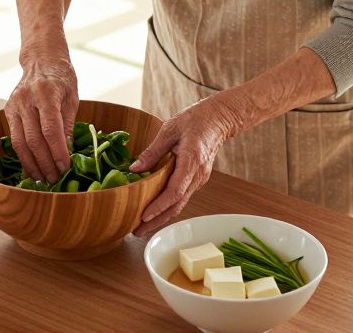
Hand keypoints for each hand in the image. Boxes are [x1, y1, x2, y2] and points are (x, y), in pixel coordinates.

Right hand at [4, 59, 78, 183]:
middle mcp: (26, 98)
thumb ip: (67, 124)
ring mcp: (14, 104)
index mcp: (46, 93)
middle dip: (45, 163)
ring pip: (20, 142)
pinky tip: (32, 167)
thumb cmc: (62, 78)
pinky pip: (14, 138)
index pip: (51, 130)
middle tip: (56, 179)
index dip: (58, 152)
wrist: (41, 59)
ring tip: (43, 179)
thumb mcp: (72, 97)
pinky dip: (23, 155)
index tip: (65, 168)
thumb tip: (68, 152)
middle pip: (34, 139)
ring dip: (32, 164)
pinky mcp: (8, 110)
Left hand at [130, 99, 236, 238]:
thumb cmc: (194, 120)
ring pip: (180, 204)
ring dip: (162, 217)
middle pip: (177, 205)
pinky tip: (155, 211)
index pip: (175, 191)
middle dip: (157, 221)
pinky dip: (168, 207)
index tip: (144, 216)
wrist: (218, 119)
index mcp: (191, 161)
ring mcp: (199, 179)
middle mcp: (198, 175)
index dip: (159, 206)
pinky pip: (182, 197)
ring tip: (142, 227)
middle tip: (136, 232)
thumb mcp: (169, 130)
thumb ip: (152, 151)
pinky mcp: (197, 179)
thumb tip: (134, 169)